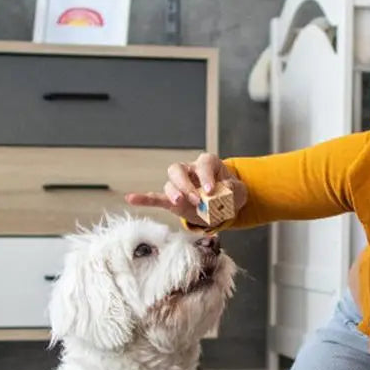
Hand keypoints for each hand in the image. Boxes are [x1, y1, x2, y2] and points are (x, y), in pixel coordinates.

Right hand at [124, 152, 247, 226]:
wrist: (225, 205)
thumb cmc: (231, 193)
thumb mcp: (239, 191)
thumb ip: (233, 190)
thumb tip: (224, 190)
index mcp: (207, 164)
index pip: (203, 164)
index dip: (206, 176)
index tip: (210, 191)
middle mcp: (190, 171)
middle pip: (178, 170)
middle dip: (185, 184)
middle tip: (196, 199)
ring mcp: (179, 186)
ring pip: (169, 183)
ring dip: (174, 193)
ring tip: (180, 202)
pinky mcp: (172, 201)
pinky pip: (156, 198)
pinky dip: (144, 198)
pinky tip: (131, 199)